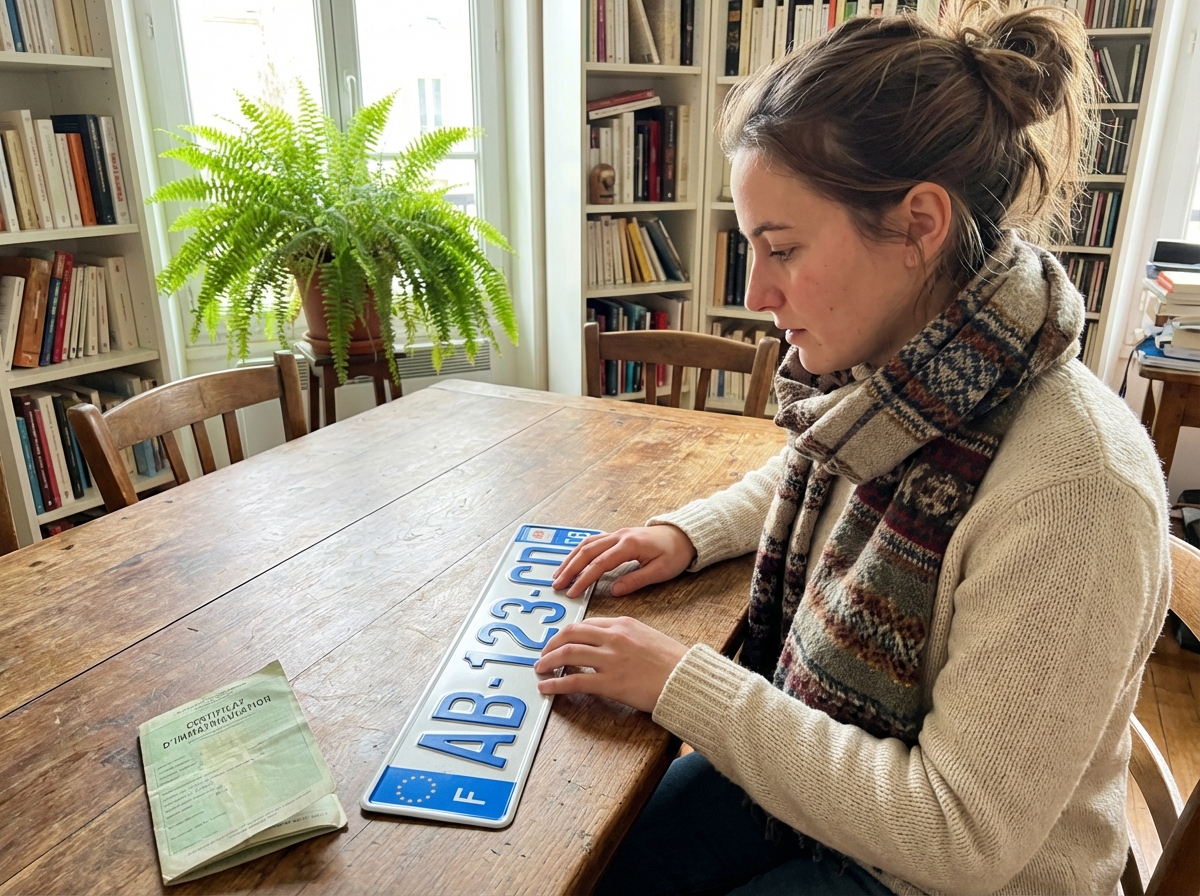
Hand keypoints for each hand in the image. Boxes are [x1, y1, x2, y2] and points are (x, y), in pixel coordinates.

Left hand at [535, 617, 687, 712]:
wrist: (688, 679)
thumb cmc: (674, 662)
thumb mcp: (648, 637)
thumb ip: (625, 637)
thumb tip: (606, 644)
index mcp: (623, 624)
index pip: (586, 624)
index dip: (568, 633)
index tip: (560, 641)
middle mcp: (613, 637)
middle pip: (571, 634)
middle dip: (552, 644)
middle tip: (544, 653)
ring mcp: (610, 659)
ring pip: (567, 654)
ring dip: (548, 661)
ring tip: (540, 669)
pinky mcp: (610, 682)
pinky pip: (574, 680)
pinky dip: (556, 684)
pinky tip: (547, 688)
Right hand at [551, 526, 695, 597]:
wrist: (684, 535)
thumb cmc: (675, 553)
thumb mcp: (660, 571)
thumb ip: (635, 580)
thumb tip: (613, 590)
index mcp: (629, 545)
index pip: (600, 563)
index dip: (584, 578)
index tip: (573, 591)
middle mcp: (619, 536)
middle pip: (586, 551)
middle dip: (570, 569)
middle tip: (558, 584)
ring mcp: (616, 534)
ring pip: (586, 544)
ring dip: (571, 559)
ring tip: (559, 574)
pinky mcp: (617, 535)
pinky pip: (592, 541)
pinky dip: (579, 552)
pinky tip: (572, 561)